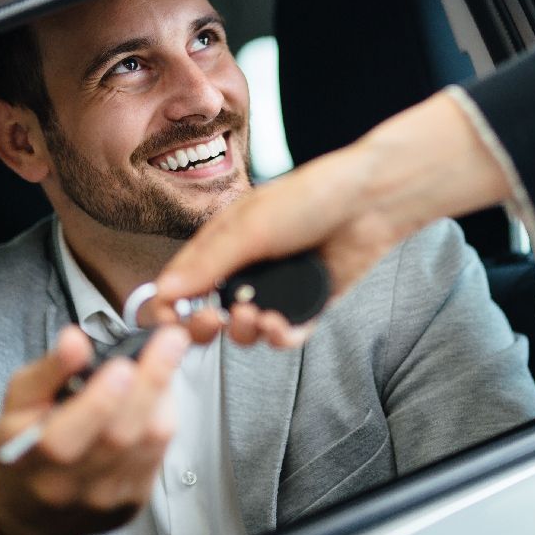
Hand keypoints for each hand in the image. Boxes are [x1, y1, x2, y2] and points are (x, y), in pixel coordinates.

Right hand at [0, 324, 189, 534]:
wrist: (38, 505)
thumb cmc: (29, 442)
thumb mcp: (20, 401)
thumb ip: (48, 369)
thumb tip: (74, 341)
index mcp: (28, 457)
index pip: (63, 438)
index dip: (97, 401)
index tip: (122, 365)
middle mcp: (66, 484)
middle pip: (119, 436)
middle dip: (150, 382)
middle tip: (169, 341)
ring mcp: (104, 496)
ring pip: (149, 442)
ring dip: (163, 393)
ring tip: (165, 356)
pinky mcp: (134, 498)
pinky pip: (161, 451)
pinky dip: (166, 413)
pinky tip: (161, 391)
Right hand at [151, 91, 511, 346]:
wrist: (369, 202)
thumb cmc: (310, 198)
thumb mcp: (250, 227)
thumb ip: (208, 263)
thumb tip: (165, 292)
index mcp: (222, 244)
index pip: (183, 283)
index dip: (171, 306)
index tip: (168, 321)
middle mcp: (246, 269)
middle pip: (210, 314)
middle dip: (206, 326)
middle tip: (212, 322)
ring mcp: (277, 289)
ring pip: (246, 331)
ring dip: (245, 332)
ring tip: (257, 316)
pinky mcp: (308, 305)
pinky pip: (285, 335)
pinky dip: (279, 336)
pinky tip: (280, 325)